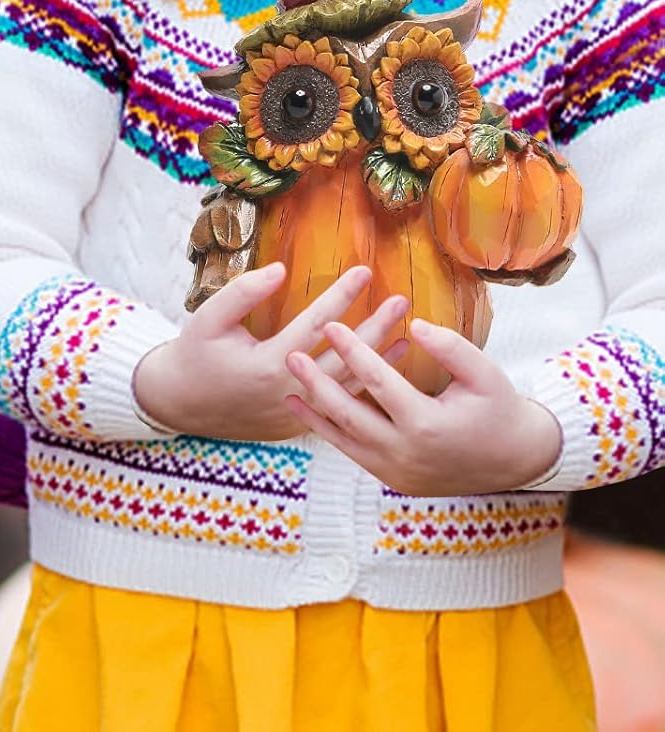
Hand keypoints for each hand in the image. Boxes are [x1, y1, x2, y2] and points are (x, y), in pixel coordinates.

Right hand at [133, 264, 408, 441]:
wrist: (181, 403)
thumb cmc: (195, 354)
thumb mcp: (208, 317)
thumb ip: (243, 292)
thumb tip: (281, 270)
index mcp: (269, 364)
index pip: (316, 323)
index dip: (342, 295)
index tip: (365, 271)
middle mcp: (291, 392)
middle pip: (344, 358)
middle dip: (376, 327)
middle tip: (401, 300)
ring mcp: (298, 413)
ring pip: (349, 386)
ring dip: (380, 360)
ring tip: (406, 334)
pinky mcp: (299, 424)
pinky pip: (341, 404)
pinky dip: (365, 385)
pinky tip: (383, 369)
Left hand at [284, 317, 562, 494]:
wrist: (516, 460)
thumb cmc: (499, 409)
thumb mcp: (485, 373)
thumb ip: (451, 347)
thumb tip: (414, 325)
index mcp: (427, 425)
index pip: (379, 382)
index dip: (353, 350)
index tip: (330, 323)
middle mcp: (406, 453)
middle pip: (349, 414)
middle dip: (317, 383)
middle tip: (291, 355)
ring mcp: (396, 471)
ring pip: (344, 438)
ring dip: (314, 410)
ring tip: (287, 384)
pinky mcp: (392, 479)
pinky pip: (352, 451)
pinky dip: (327, 431)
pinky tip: (305, 410)